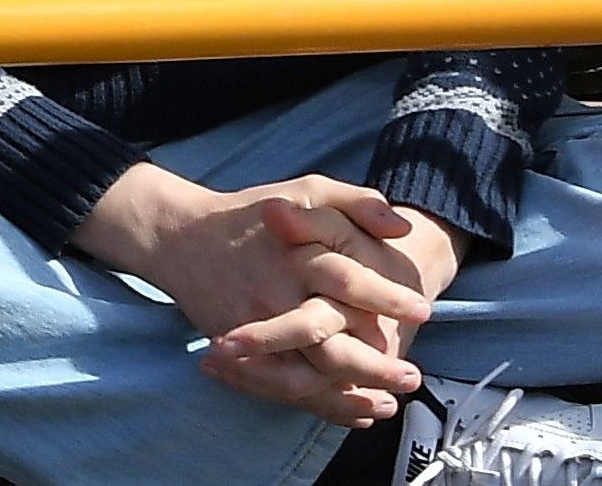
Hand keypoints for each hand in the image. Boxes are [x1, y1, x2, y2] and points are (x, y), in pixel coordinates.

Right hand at [76, 167, 453, 423]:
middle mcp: (273, 295)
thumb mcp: (304, 191)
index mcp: (293, 254)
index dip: (386, 297)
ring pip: (307, 376)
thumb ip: (355, 202)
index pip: (346, 278)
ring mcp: (254, 329)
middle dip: (374, 366)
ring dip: (350, 395)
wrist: (178, 237)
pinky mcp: (239, 351)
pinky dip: (319, 405)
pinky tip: (352, 410)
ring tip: (387, 403)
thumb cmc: (250, 215)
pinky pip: (281, 388)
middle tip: (411, 377)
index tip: (423, 311)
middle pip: (329, 343)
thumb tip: (401, 230)